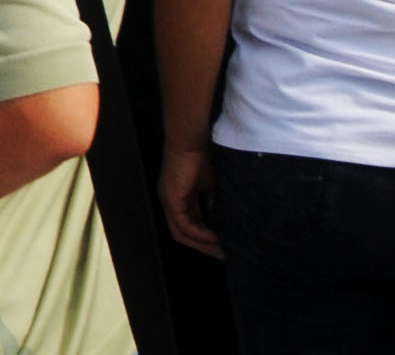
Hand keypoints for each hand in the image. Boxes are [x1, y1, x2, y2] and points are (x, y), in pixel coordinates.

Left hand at [158, 142, 217, 256]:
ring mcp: (168, 201)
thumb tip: (226, 222)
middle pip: (184, 234)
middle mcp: (171, 202)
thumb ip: (215, 203)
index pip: (191, 225)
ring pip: (182, 233)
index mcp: (180, 198)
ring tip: (222, 251)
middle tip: (225, 255)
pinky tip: (215, 239)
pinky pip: (184, 225)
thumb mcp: (213, 186)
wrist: (193, 140)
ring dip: (203, 244)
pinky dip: (200, 234)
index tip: (225, 247)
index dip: (207, 238)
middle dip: (205, 246)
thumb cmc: (203, 156)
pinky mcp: (171, 199)